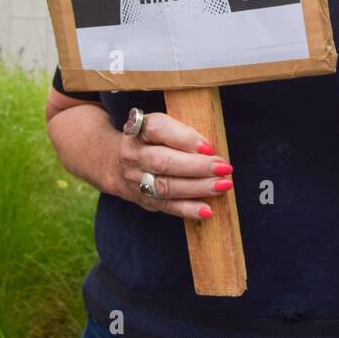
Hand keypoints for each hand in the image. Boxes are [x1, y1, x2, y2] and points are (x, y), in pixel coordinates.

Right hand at [111, 111, 232, 219]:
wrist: (114, 162)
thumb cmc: (151, 141)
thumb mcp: (161, 127)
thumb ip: (183, 134)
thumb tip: (211, 151)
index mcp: (139, 130)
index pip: (158, 129)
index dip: (185, 138)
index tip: (209, 147)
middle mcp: (134, 154)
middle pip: (163, 162)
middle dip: (197, 166)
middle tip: (224, 168)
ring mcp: (136, 179)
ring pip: (166, 186)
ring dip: (198, 187)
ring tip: (223, 185)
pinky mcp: (143, 199)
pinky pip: (167, 206)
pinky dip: (188, 209)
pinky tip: (208, 210)